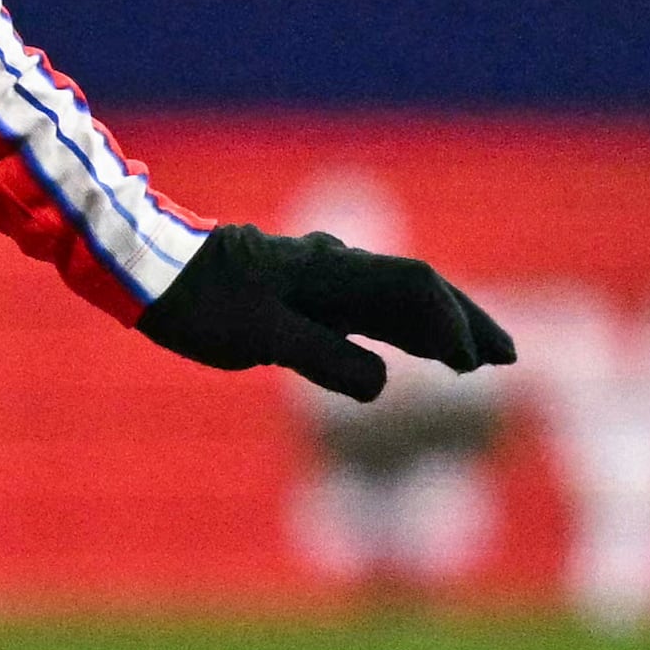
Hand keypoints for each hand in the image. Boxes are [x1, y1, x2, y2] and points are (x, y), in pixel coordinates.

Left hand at [137, 222, 515, 404]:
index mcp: (328, 271)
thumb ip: (323, 358)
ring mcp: (316, 276)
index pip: (411, 286)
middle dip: (463, 322)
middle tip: (508, 357)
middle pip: (416, 288)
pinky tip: (410, 351)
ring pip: (392, 299)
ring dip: (435, 327)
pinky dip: (396, 328)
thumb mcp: (257, 338)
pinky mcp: (298, 290)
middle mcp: (331, 266)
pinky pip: (363, 307)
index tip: (472, 362)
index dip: (449, 321)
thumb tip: (383, 384)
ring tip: (475, 360)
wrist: (142, 269)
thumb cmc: (196, 304)